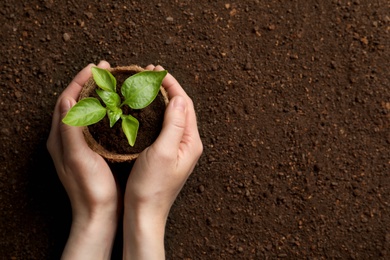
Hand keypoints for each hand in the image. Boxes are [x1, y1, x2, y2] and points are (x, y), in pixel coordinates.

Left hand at [47, 61, 118, 259]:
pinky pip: (98, 124)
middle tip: (108, 71)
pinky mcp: (94, 150)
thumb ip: (70, 129)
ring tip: (115, 85)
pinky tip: (120, 108)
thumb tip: (67, 99)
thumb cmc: (89, 188)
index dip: (80, 81)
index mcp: (61, 138)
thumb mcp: (77, 158)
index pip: (67, 100)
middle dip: (90, 84)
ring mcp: (82, 144)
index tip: (97, 68)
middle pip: (77, 103)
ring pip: (88, 112)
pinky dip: (107, 111)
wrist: (99, 213)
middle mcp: (69, 138)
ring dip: (99, 96)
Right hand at [123, 65, 202, 258]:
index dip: (172, 84)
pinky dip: (155, 113)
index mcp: (191, 142)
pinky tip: (143, 109)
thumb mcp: (164, 152)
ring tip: (145, 86)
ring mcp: (177, 150)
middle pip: (180, 108)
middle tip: (149, 73)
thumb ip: (174, 124)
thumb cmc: (152, 187)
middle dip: (166, 88)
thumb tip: (179, 98)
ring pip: (171, 116)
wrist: (144, 214)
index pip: (185, 104)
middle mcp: (187, 144)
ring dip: (161, 99)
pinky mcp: (166, 155)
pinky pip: (163, 126)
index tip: (156, 70)